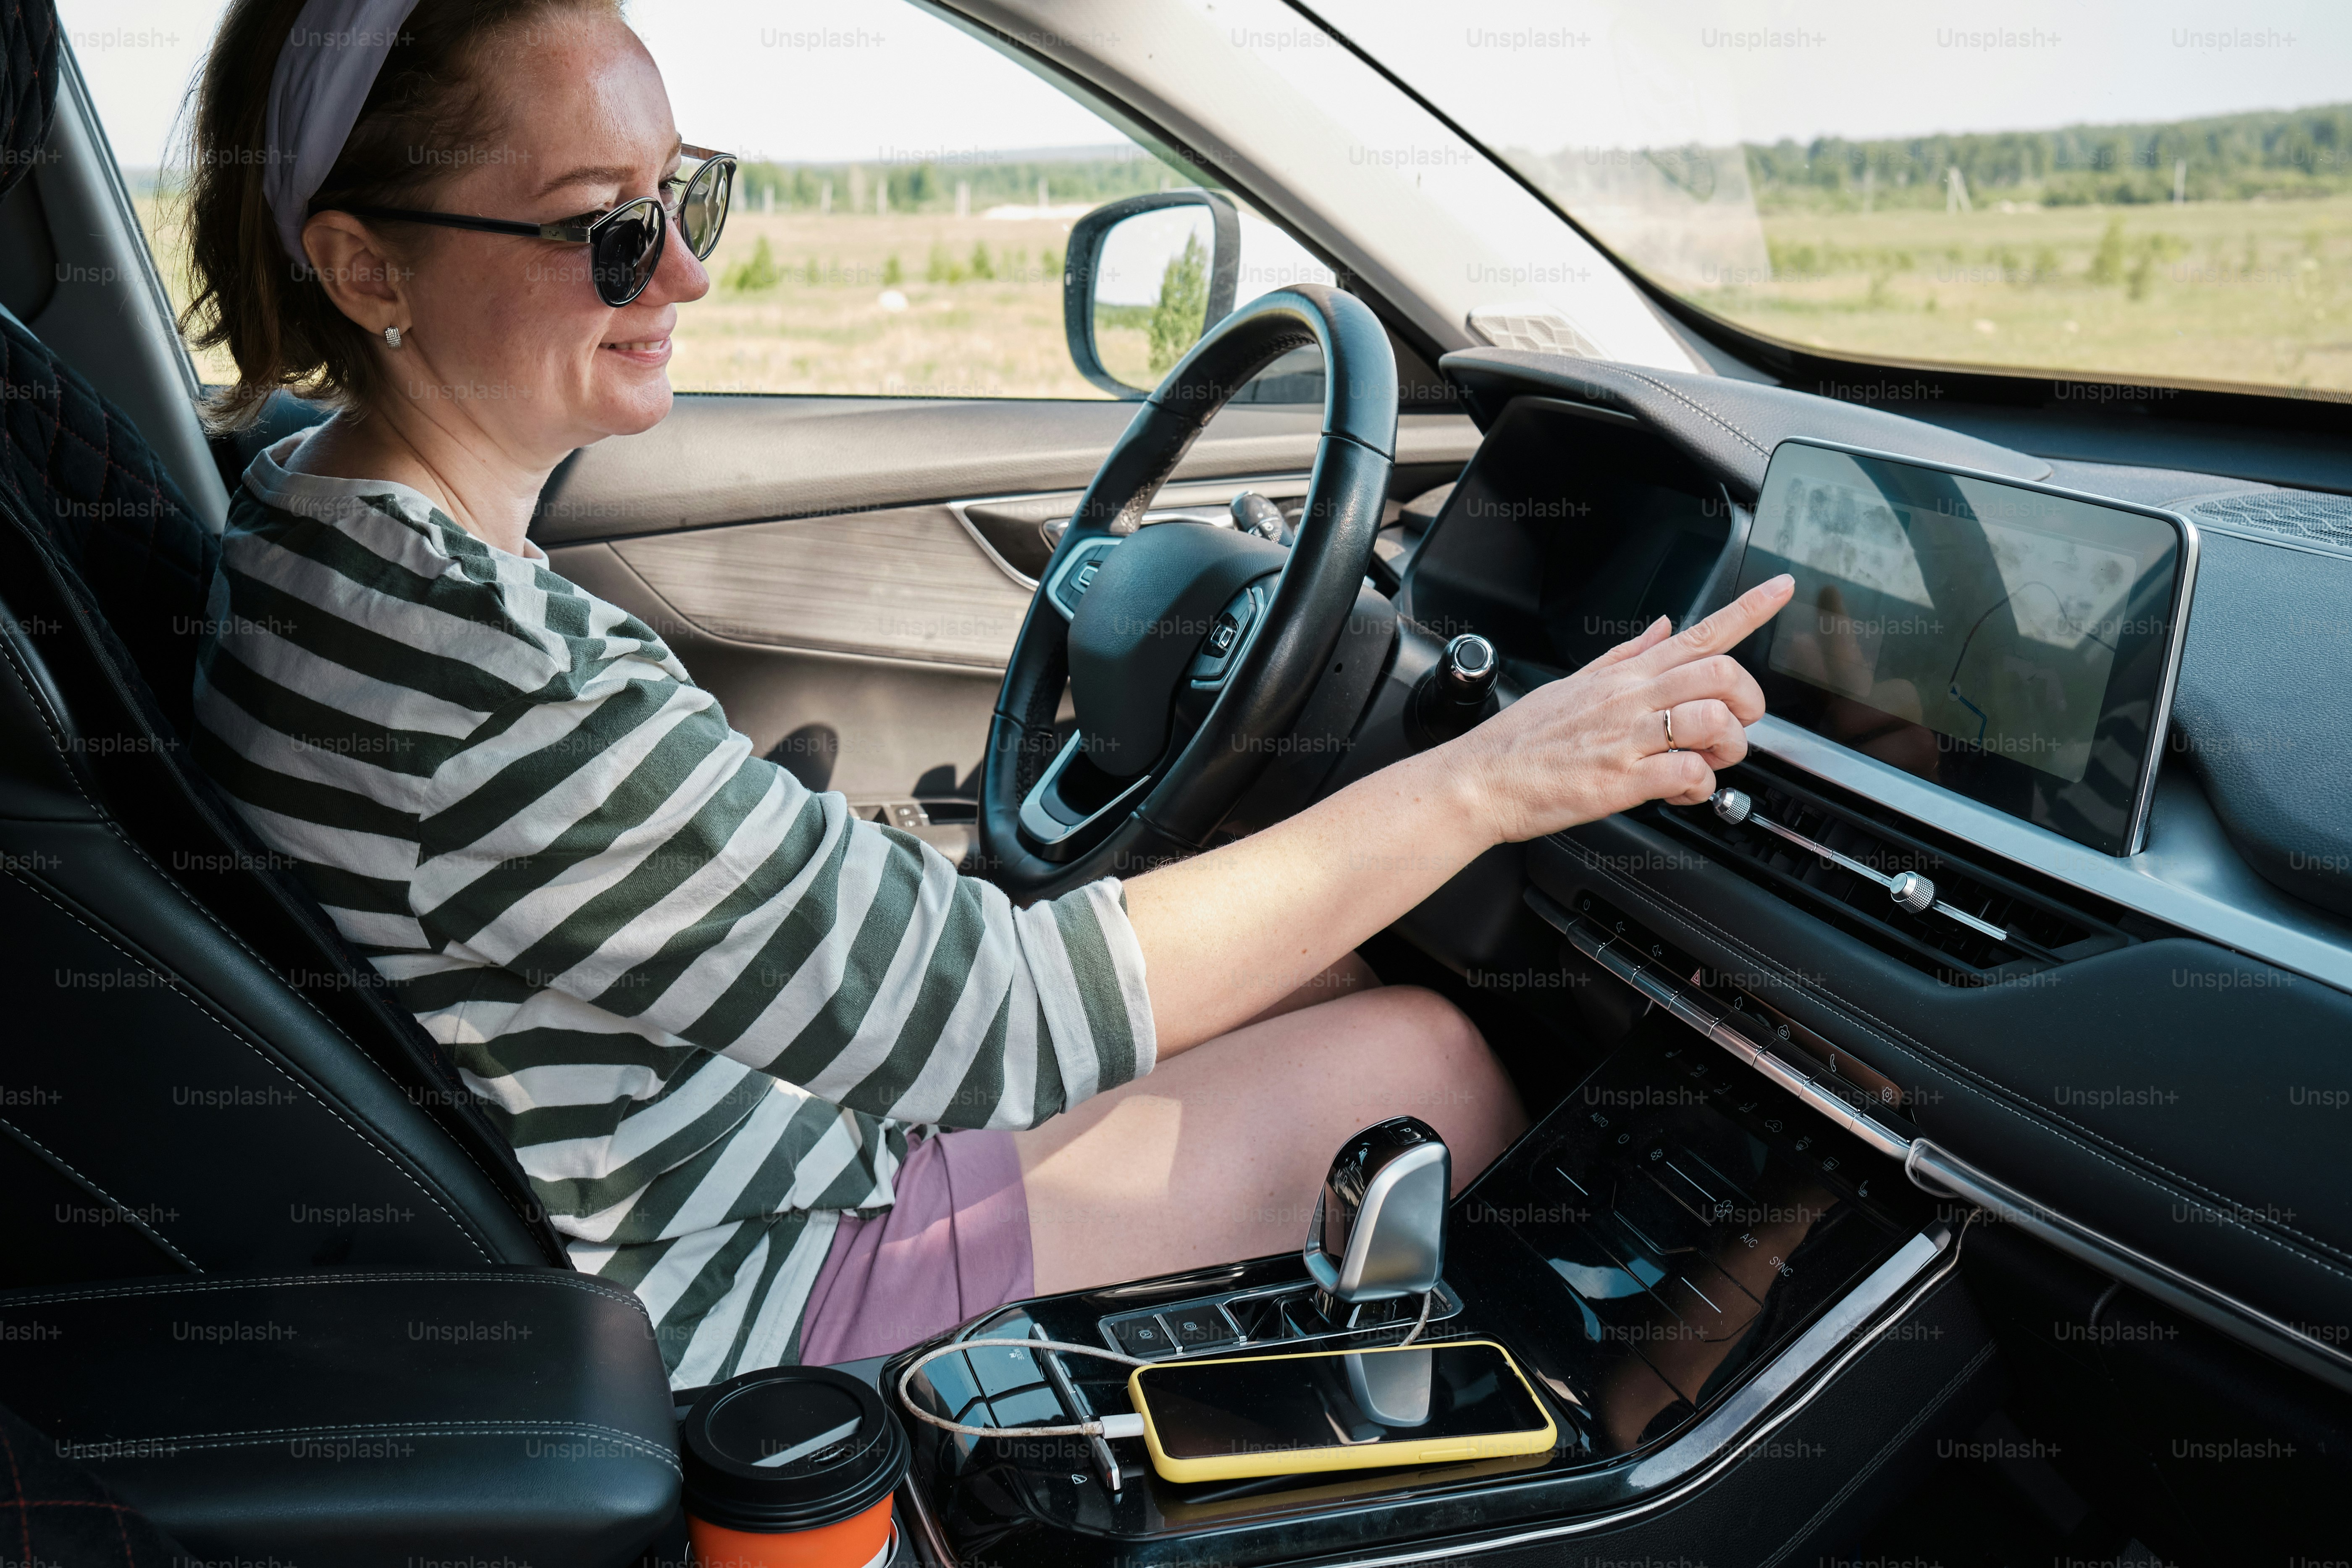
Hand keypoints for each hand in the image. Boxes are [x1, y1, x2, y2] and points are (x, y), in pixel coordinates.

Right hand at [1446, 574, 1795, 844]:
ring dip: (1727, 747)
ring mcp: (1629, 737)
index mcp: (1625, 675)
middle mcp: (1632, 698)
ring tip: (1708, 762)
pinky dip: (1699, 786)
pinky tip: (1682, 790)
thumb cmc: (1523, 739)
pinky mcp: (1623, 778)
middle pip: (1721, 675)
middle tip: (1737, 725)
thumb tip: (1663, 626)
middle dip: (1748, 701)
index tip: (1781, 588)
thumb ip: (1626, 654)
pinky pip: (1688, 772)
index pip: (1699, 631)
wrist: (1482, 780)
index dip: (1749, 608)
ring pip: (1712, 721)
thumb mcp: (1574, 683)